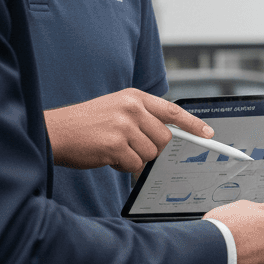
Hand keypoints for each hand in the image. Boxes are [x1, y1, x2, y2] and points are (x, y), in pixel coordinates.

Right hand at [44, 89, 213, 172]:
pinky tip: (107, 156)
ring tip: (113, 148)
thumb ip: (141, 118)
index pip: (172, 110)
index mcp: (133, 97)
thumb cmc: (86, 124)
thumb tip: (166, 139)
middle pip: (165, 139)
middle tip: (130, 146)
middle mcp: (131, 108)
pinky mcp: (116, 144)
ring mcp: (124, 125)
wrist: (55, 132)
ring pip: (151, 154)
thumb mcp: (116, 109)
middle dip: (152, 149)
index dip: (192, 123)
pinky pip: (135, 165)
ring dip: (135, 158)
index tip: (208, 134)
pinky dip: (123, 166)